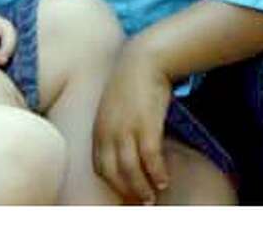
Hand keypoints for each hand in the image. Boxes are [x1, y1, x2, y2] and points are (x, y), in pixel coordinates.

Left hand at [94, 39, 173, 204]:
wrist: (143, 60)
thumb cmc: (131, 84)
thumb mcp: (112, 108)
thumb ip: (114, 128)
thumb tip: (124, 149)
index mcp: (98, 128)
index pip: (100, 167)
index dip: (113, 184)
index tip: (125, 193)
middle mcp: (108, 132)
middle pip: (113, 174)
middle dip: (126, 192)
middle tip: (140, 202)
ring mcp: (126, 129)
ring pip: (131, 170)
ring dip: (142, 188)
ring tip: (152, 196)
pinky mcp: (146, 125)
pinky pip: (150, 158)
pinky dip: (156, 173)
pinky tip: (164, 180)